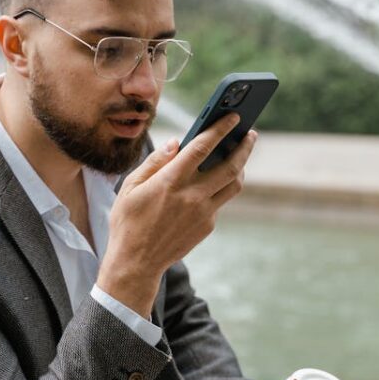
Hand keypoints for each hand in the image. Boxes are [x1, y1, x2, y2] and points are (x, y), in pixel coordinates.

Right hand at [97, 115, 256, 315]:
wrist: (136, 263)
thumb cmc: (128, 222)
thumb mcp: (130, 187)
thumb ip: (154, 162)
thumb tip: (176, 143)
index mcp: (170, 181)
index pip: (202, 147)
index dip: (220, 129)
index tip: (233, 116)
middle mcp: (192, 196)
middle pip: (230, 166)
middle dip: (244, 146)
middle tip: (250, 133)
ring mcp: (203, 213)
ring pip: (233, 184)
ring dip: (241, 166)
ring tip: (240, 153)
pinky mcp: (207, 226)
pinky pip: (219, 201)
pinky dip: (219, 187)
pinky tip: (213, 181)